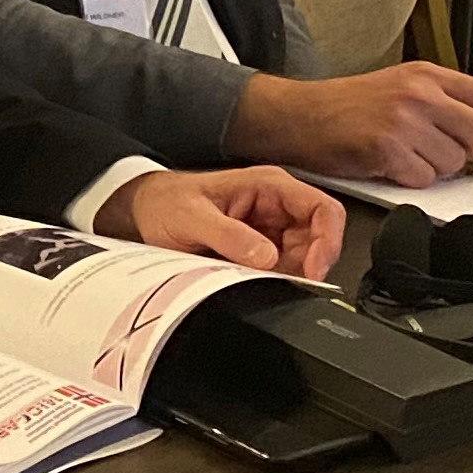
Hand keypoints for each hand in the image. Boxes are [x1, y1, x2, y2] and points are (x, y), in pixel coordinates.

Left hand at [95, 165, 344, 279]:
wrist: (146, 211)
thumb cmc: (167, 201)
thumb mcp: (192, 216)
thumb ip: (228, 235)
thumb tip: (265, 257)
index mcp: (269, 187)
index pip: (322, 210)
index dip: (327, 242)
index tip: (313, 270)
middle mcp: (276, 207)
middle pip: (318, 240)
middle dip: (307, 266)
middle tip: (285, 285)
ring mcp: (270, 231)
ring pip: (302, 260)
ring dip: (289, 277)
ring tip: (256, 281)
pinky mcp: (260, 252)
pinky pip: (281, 272)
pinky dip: (274, 283)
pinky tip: (252, 284)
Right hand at [230, 63, 472, 188]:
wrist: (301, 116)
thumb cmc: (345, 106)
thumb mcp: (398, 85)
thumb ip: (440, 100)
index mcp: (425, 74)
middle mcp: (419, 94)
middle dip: (467, 153)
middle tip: (441, 153)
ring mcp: (404, 121)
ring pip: (454, 163)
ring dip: (435, 169)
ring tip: (406, 156)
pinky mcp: (387, 149)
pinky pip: (424, 178)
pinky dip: (410, 179)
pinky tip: (390, 165)